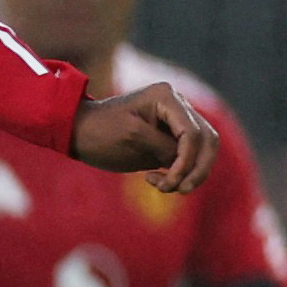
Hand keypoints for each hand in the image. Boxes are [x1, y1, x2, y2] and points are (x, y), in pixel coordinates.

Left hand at [70, 83, 216, 191]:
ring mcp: (176, 122)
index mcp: (166, 97)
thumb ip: (163, 147)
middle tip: (179, 189)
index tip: (169, 181)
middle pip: (208, 140)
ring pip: (203, 151)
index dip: (186, 161)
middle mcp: (177, 106)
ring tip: (165, 187)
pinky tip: (153, 180)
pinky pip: (188, 159)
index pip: (193, 133)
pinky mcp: (170, 140)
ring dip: (191, 173)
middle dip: (197, 168)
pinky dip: (179, 174)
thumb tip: (187, 161)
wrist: (78, 133)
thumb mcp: (132, 137)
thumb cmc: (100, 131)